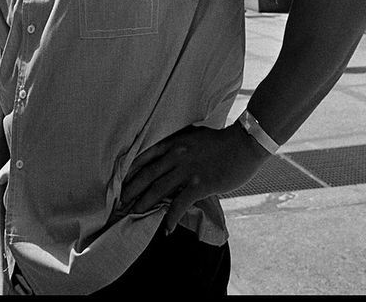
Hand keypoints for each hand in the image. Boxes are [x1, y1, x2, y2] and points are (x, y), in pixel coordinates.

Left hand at [118, 122, 268, 232]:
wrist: (245, 143)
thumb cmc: (222, 140)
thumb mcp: (195, 136)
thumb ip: (181, 144)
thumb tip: (171, 152)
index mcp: (174, 142)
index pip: (145, 156)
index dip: (131, 169)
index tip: (120, 181)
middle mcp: (176, 155)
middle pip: (146, 174)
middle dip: (131, 189)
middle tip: (120, 202)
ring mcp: (187, 170)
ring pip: (157, 189)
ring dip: (144, 203)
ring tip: (134, 213)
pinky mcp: (199, 184)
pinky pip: (180, 204)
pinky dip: (171, 218)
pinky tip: (167, 229)